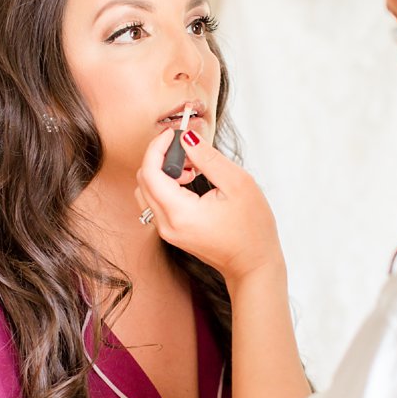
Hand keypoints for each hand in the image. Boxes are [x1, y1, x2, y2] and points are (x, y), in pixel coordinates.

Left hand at [136, 129, 283, 285]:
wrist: (253, 263)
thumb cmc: (252, 228)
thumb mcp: (237, 184)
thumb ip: (208, 159)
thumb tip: (186, 139)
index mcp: (179, 213)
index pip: (149, 172)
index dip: (157, 147)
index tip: (173, 134)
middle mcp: (166, 224)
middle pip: (143, 180)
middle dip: (160, 158)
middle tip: (186, 149)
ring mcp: (165, 230)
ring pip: (146, 191)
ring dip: (162, 172)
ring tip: (193, 170)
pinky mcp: (170, 232)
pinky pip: (155, 202)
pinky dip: (165, 186)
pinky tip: (189, 183)